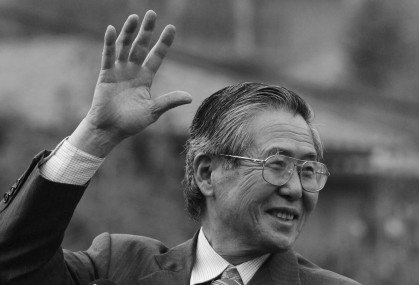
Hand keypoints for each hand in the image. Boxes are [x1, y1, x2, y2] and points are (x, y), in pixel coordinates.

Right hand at [69, 11, 191, 156]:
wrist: (110, 130)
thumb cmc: (131, 122)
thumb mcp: (153, 111)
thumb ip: (169, 101)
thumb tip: (190, 97)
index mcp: (145, 78)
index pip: (156, 56)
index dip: (163, 43)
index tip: (171, 28)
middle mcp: (132, 71)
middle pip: (141, 46)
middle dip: (146, 31)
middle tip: (152, 14)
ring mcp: (118, 71)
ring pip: (124, 47)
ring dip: (129, 32)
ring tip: (135, 17)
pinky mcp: (105, 74)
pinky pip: (108, 56)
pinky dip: (109, 43)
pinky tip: (111, 29)